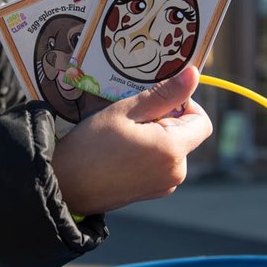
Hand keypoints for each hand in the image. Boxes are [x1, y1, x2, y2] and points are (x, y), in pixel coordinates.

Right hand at [52, 66, 211, 215]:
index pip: (202, 121)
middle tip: (131, 116)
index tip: (156, 101)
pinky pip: (160, 164)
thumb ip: (164, 94)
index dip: (184, 106)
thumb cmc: (90, 145)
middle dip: (165, 120)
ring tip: (122, 135)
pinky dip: (148, 152)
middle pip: (186, 134)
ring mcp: (164, 185)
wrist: (65, 185)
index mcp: (173, 151)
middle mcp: (176, 173)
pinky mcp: (152, 193)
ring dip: (155, 135)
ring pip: (172, 148)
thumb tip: (193, 73)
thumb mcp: (125, 111)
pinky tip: (120, 150)